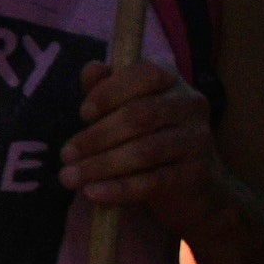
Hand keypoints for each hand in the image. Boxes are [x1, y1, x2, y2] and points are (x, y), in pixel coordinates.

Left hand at [62, 56, 219, 238]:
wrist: (195, 186)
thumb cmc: (151, 138)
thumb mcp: (126, 110)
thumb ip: (107, 89)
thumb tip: (92, 69)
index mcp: (172, 80)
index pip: (144, 73)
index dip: (110, 91)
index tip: (83, 113)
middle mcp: (190, 104)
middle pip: (140, 115)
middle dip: (97, 136)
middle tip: (66, 155)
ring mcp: (197, 139)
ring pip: (145, 151)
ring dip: (102, 165)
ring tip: (69, 177)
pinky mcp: (196, 173)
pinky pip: (154, 181)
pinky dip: (120, 189)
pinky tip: (94, 194)